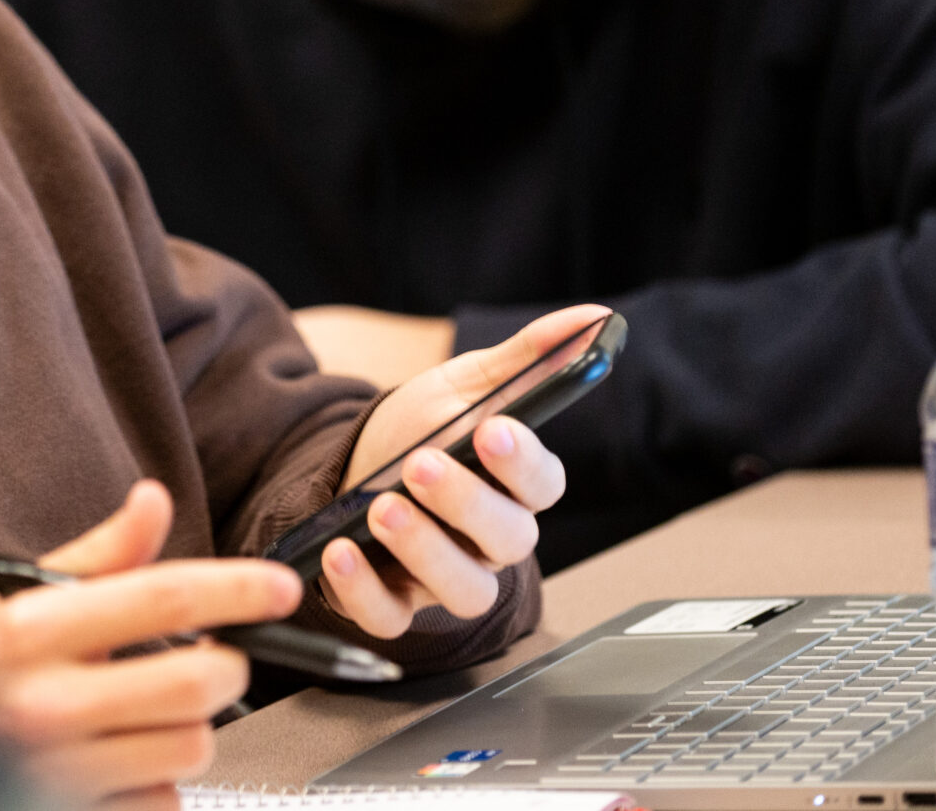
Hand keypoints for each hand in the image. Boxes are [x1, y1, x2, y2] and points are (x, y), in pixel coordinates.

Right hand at [0, 479, 302, 807]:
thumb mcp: (26, 596)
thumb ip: (102, 553)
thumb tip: (154, 499)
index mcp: (30, 630)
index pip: (163, 597)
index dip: (236, 589)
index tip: (278, 588)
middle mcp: (42, 703)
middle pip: (195, 682)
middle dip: (225, 666)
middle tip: (211, 659)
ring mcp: (58, 772)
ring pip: (191, 747)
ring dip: (191, 727)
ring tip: (148, 713)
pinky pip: (167, 802)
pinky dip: (163, 782)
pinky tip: (125, 760)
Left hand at [313, 305, 601, 637]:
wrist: (349, 465)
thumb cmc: (421, 429)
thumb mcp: (466, 384)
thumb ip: (529, 356)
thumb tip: (596, 317)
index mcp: (514, 487)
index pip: (542, 486)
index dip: (523, 463)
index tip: (494, 430)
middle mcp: (488, 541)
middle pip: (507, 541)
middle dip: (466, 503)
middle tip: (421, 463)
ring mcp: (442, 578)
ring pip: (463, 590)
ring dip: (424, 550)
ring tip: (383, 507)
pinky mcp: (393, 605)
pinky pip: (388, 617)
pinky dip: (363, 589)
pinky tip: (339, 551)